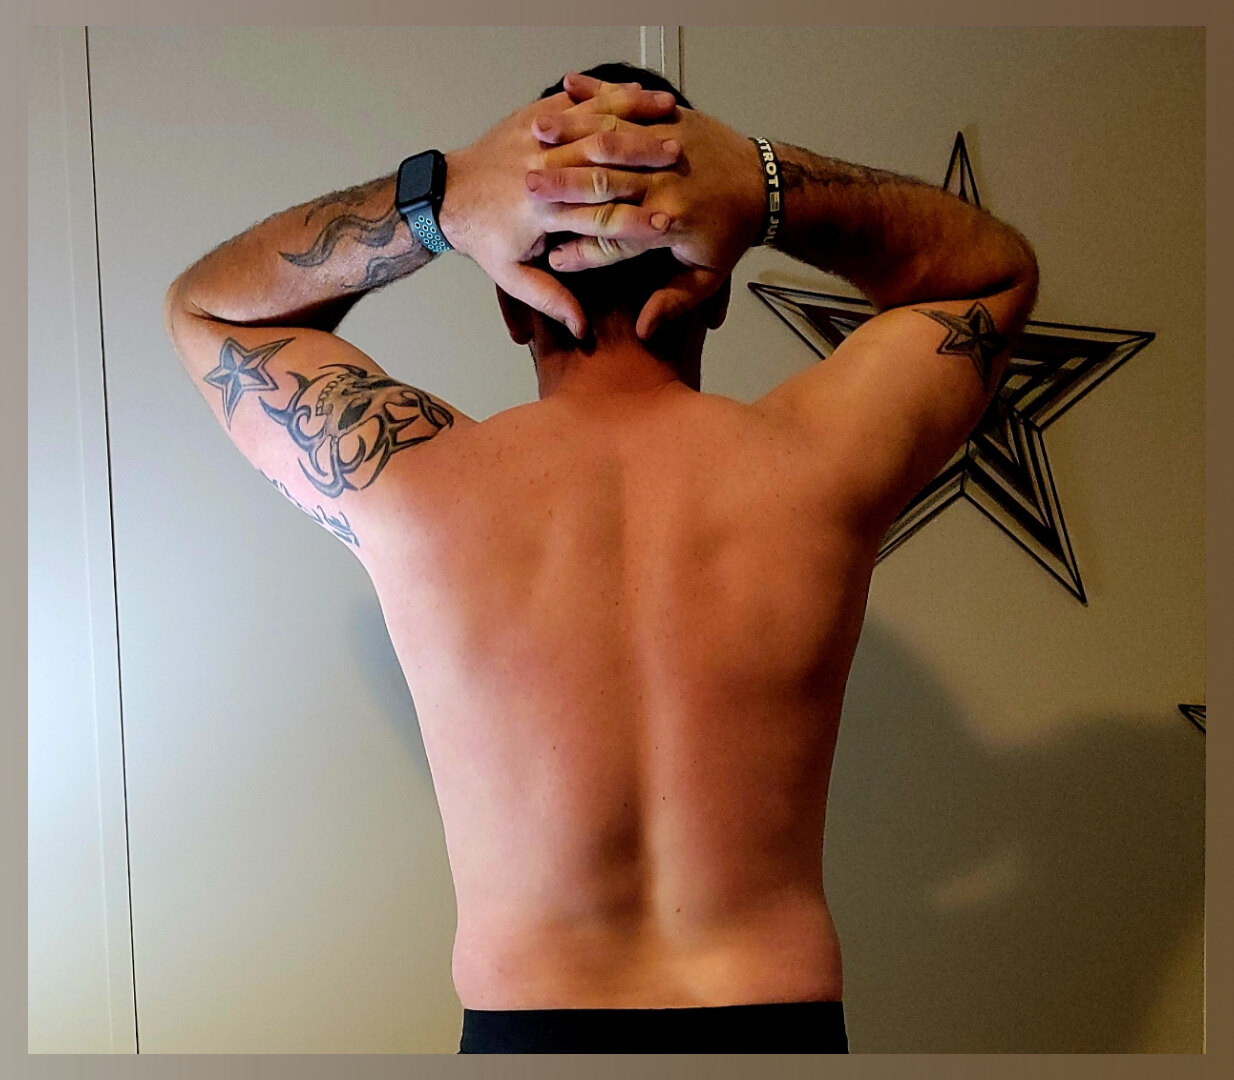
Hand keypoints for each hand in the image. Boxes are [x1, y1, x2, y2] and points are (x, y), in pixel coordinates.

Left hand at [438, 80, 680, 337]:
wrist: (447, 194)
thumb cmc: (483, 239)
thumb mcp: (511, 277)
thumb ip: (549, 300)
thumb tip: (582, 329)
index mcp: (540, 211)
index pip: (596, 216)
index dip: (633, 220)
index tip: (667, 223)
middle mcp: (541, 169)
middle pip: (602, 163)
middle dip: (643, 158)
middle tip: (680, 159)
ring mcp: (538, 138)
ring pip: (595, 123)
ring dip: (634, 118)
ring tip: (673, 116)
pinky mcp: (535, 115)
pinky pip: (579, 101)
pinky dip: (612, 95)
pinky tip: (645, 94)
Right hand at [527, 76, 766, 338]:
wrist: (766, 184)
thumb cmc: (731, 233)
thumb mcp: (708, 275)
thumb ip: (674, 301)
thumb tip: (644, 331)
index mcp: (670, 223)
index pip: (616, 239)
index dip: (583, 252)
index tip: (552, 260)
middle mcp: (666, 182)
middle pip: (605, 185)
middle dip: (563, 186)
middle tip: (526, 189)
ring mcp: (668, 145)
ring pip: (611, 139)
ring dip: (571, 135)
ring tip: (535, 135)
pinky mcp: (673, 118)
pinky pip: (630, 105)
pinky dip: (599, 94)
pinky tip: (567, 87)